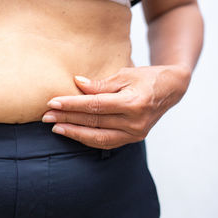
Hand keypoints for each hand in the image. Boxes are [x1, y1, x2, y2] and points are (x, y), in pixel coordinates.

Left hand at [42, 64, 190, 148]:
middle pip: (94, 122)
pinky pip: (106, 143)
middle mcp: (135, 122)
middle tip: (46, 116)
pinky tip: (72, 133)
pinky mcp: (133, 139)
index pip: (95, 106)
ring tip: (55, 127)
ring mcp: (135, 134)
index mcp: (134, 103)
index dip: (72, 105)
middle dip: (67, 119)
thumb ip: (100, 84)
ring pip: (98, 138)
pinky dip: (87, 139)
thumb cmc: (147, 77)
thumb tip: (77, 84)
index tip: (52, 102)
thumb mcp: (125, 74)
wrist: (171, 89)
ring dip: (74, 133)